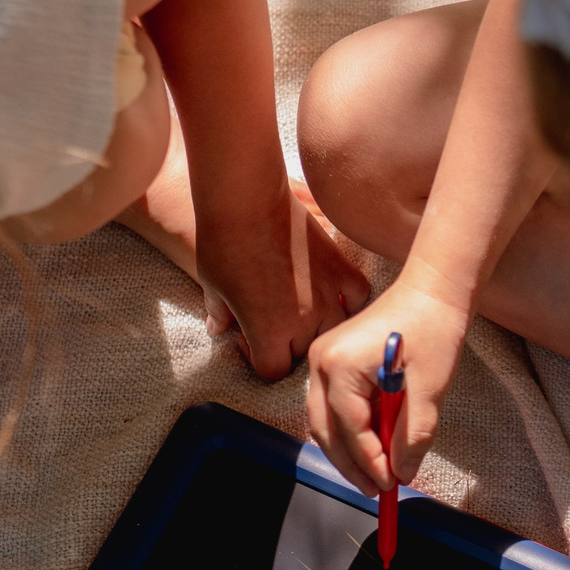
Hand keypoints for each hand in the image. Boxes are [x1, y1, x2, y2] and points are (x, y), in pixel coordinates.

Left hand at [117, 130, 371, 375]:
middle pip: (302, 352)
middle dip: (283, 343)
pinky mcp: (340, 267)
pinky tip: (335, 295)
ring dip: (318, 327)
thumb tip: (218, 328)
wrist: (245, 199)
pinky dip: (349, 300)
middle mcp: (304, 320)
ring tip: (301, 311)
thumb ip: (219, 313)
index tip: (244, 338)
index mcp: (269, 331)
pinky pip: (358, 295)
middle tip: (268, 320)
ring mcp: (328, 293)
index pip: (271, 370)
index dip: (254, 358)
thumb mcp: (211, 285)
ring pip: (334, 330)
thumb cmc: (222, 242)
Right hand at [303, 279, 468, 497]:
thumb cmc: (433, 327)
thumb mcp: (431, 386)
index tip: (390, 483)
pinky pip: (333, 407)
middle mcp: (322, 362)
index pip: (350, 429)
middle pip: (326, 430)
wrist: (432, 289)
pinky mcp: (333, 362)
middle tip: (377, 489)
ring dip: (348, 451)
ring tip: (375, 475)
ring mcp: (323, 360)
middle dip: (351, 464)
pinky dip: (350, 431)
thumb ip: (414, 433)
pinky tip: (374, 447)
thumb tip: (402, 471)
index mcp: (341, 364)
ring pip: (325, 422)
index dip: (370, 461)